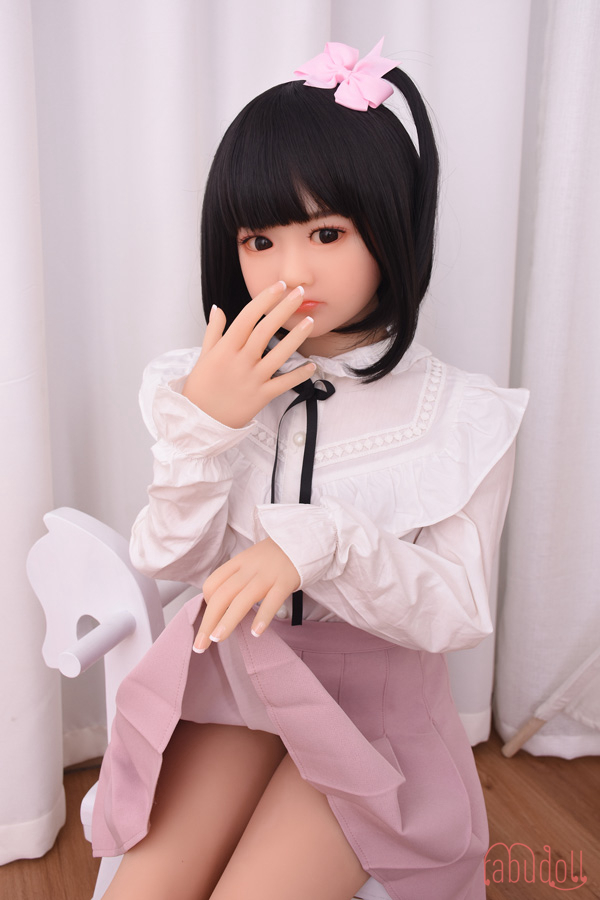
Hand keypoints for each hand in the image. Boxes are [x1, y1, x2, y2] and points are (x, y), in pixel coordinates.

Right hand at [182, 281, 315, 427]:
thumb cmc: (200, 388)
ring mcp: (252, 379)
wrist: (199, 422)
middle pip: (266, 330)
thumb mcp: (203, 356)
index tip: (279, 285)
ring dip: (297, 337)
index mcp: (225, 348)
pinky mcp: (261, 397)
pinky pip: (284, 384)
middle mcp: (240, 361)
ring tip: (310, 321)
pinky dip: (299, 375)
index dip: (265, 299)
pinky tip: (312, 365)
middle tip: (299, 292)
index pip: (248, 317)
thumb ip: (213, 331)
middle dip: (284, 309)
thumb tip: (217, 308)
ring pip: (279, 354)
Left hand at [193, 538, 300, 651]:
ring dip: (227, 622)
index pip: (212, 583)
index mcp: (238, 562)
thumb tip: (222, 604)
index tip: (210, 618)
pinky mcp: (286, 581)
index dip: (207, 602)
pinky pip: (272, 601)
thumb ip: (238, 577)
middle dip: (208, 621)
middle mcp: (249, 568)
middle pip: (221, 595)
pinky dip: (262, 618)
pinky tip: (256, 633)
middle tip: (200, 644)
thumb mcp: (251, 560)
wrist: (304, 538)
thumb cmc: (276, 556)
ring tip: (217, 639)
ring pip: (242, 600)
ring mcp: (267, 575)